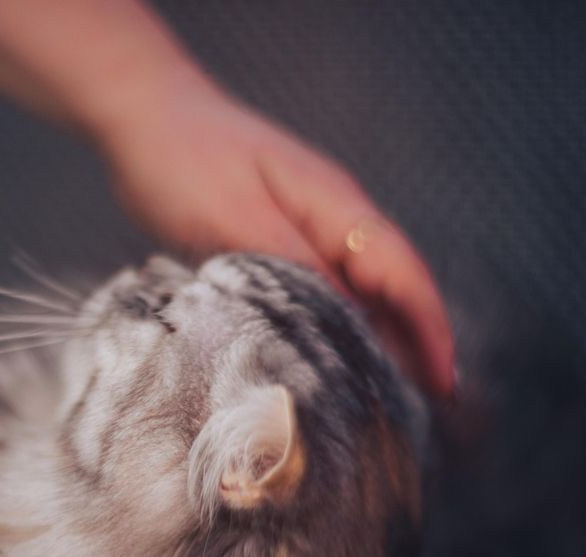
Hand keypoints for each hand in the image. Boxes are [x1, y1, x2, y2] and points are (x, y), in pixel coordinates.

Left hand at [93, 80, 455, 397]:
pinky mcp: (272, 238)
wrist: (142, 114)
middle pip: (389, 286)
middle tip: (421, 412)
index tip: (443, 381)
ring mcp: (303, 225)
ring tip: (383, 400)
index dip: (428, 327)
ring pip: (354, 291)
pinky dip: (332, 326)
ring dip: (375, 340)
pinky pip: (317, 289)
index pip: (402, 272)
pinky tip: (325, 358)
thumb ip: (291, 266)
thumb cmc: (183, 158)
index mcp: (333, 205)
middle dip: (413, 345)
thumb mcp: (234, 217)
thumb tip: (346, 321)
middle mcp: (330, 215)